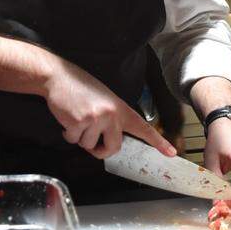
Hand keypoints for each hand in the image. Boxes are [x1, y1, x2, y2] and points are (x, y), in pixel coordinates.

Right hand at [44, 58, 174, 159]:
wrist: (59, 77)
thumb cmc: (81, 88)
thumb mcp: (104, 100)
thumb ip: (111, 120)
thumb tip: (107, 142)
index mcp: (121, 109)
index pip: (143, 128)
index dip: (158, 142)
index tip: (172, 153)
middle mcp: (112, 114)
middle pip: (113, 148)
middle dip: (100, 150)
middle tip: (91, 141)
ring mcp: (96, 119)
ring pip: (89, 146)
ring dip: (80, 137)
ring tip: (76, 118)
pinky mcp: (80, 122)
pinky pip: (74, 141)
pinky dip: (68, 134)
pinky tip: (68, 118)